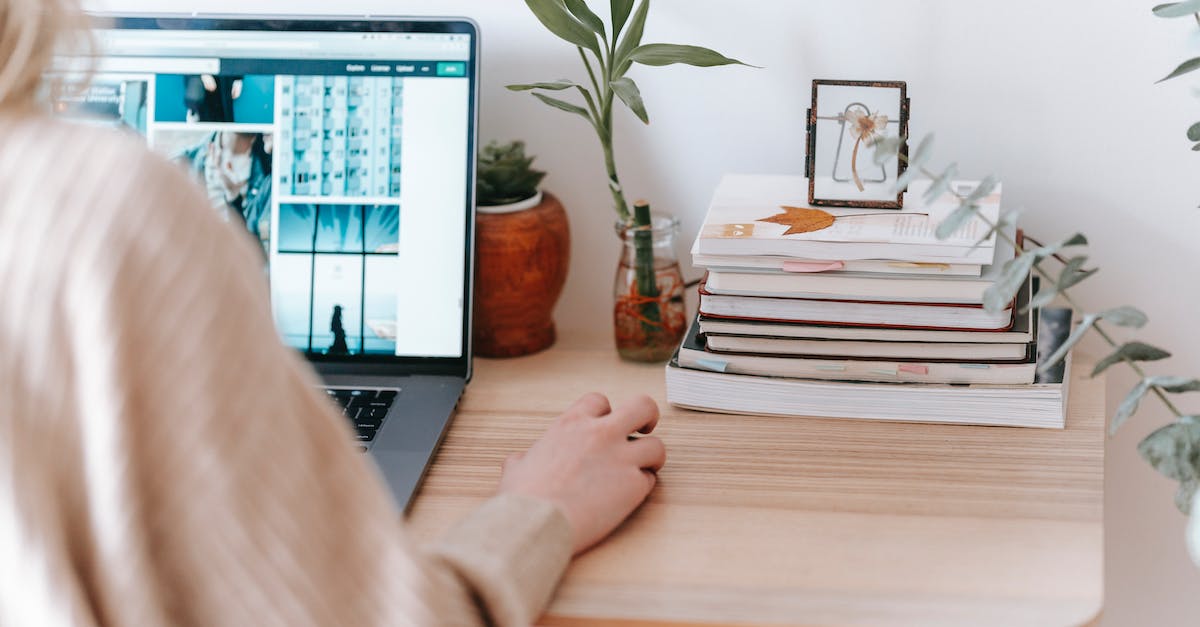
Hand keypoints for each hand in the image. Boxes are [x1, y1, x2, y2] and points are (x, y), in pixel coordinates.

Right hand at [498, 393, 665, 554]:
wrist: (536, 524)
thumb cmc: (523, 499)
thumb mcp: (516, 467)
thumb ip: (525, 458)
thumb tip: (520, 461)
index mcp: (571, 424)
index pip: (600, 400)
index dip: (606, 413)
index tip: (606, 425)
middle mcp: (601, 434)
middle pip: (643, 406)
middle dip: (648, 418)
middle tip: (645, 431)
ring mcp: (620, 458)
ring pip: (657, 445)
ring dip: (651, 458)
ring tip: (641, 470)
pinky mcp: (633, 485)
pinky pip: (649, 480)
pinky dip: (641, 487)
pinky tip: (628, 497)